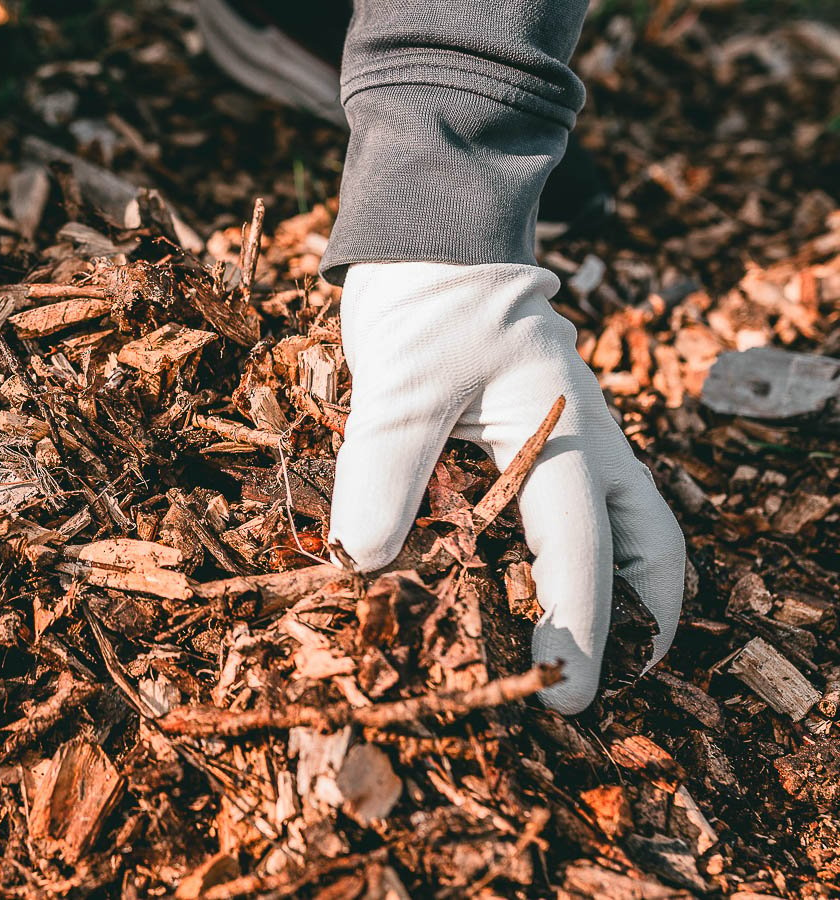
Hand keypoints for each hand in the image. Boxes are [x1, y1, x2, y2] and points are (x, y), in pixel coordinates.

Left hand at [328, 262, 685, 712]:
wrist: (428, 238)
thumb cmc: (422, 303)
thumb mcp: (398, 385)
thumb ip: (383, 472)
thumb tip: (367, 566)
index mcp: (564, 431)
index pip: (581, 545)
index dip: (577, 624)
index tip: (562, 691)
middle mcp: (584, 441)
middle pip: (646, 544)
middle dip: (636, 621)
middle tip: (602, 686)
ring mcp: (571, 436)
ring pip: (628, 525)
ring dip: (622, 590)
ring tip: (596, 651)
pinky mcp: (538, 435)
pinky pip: (577, 506)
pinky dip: (575, 553)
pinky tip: (532, 585)